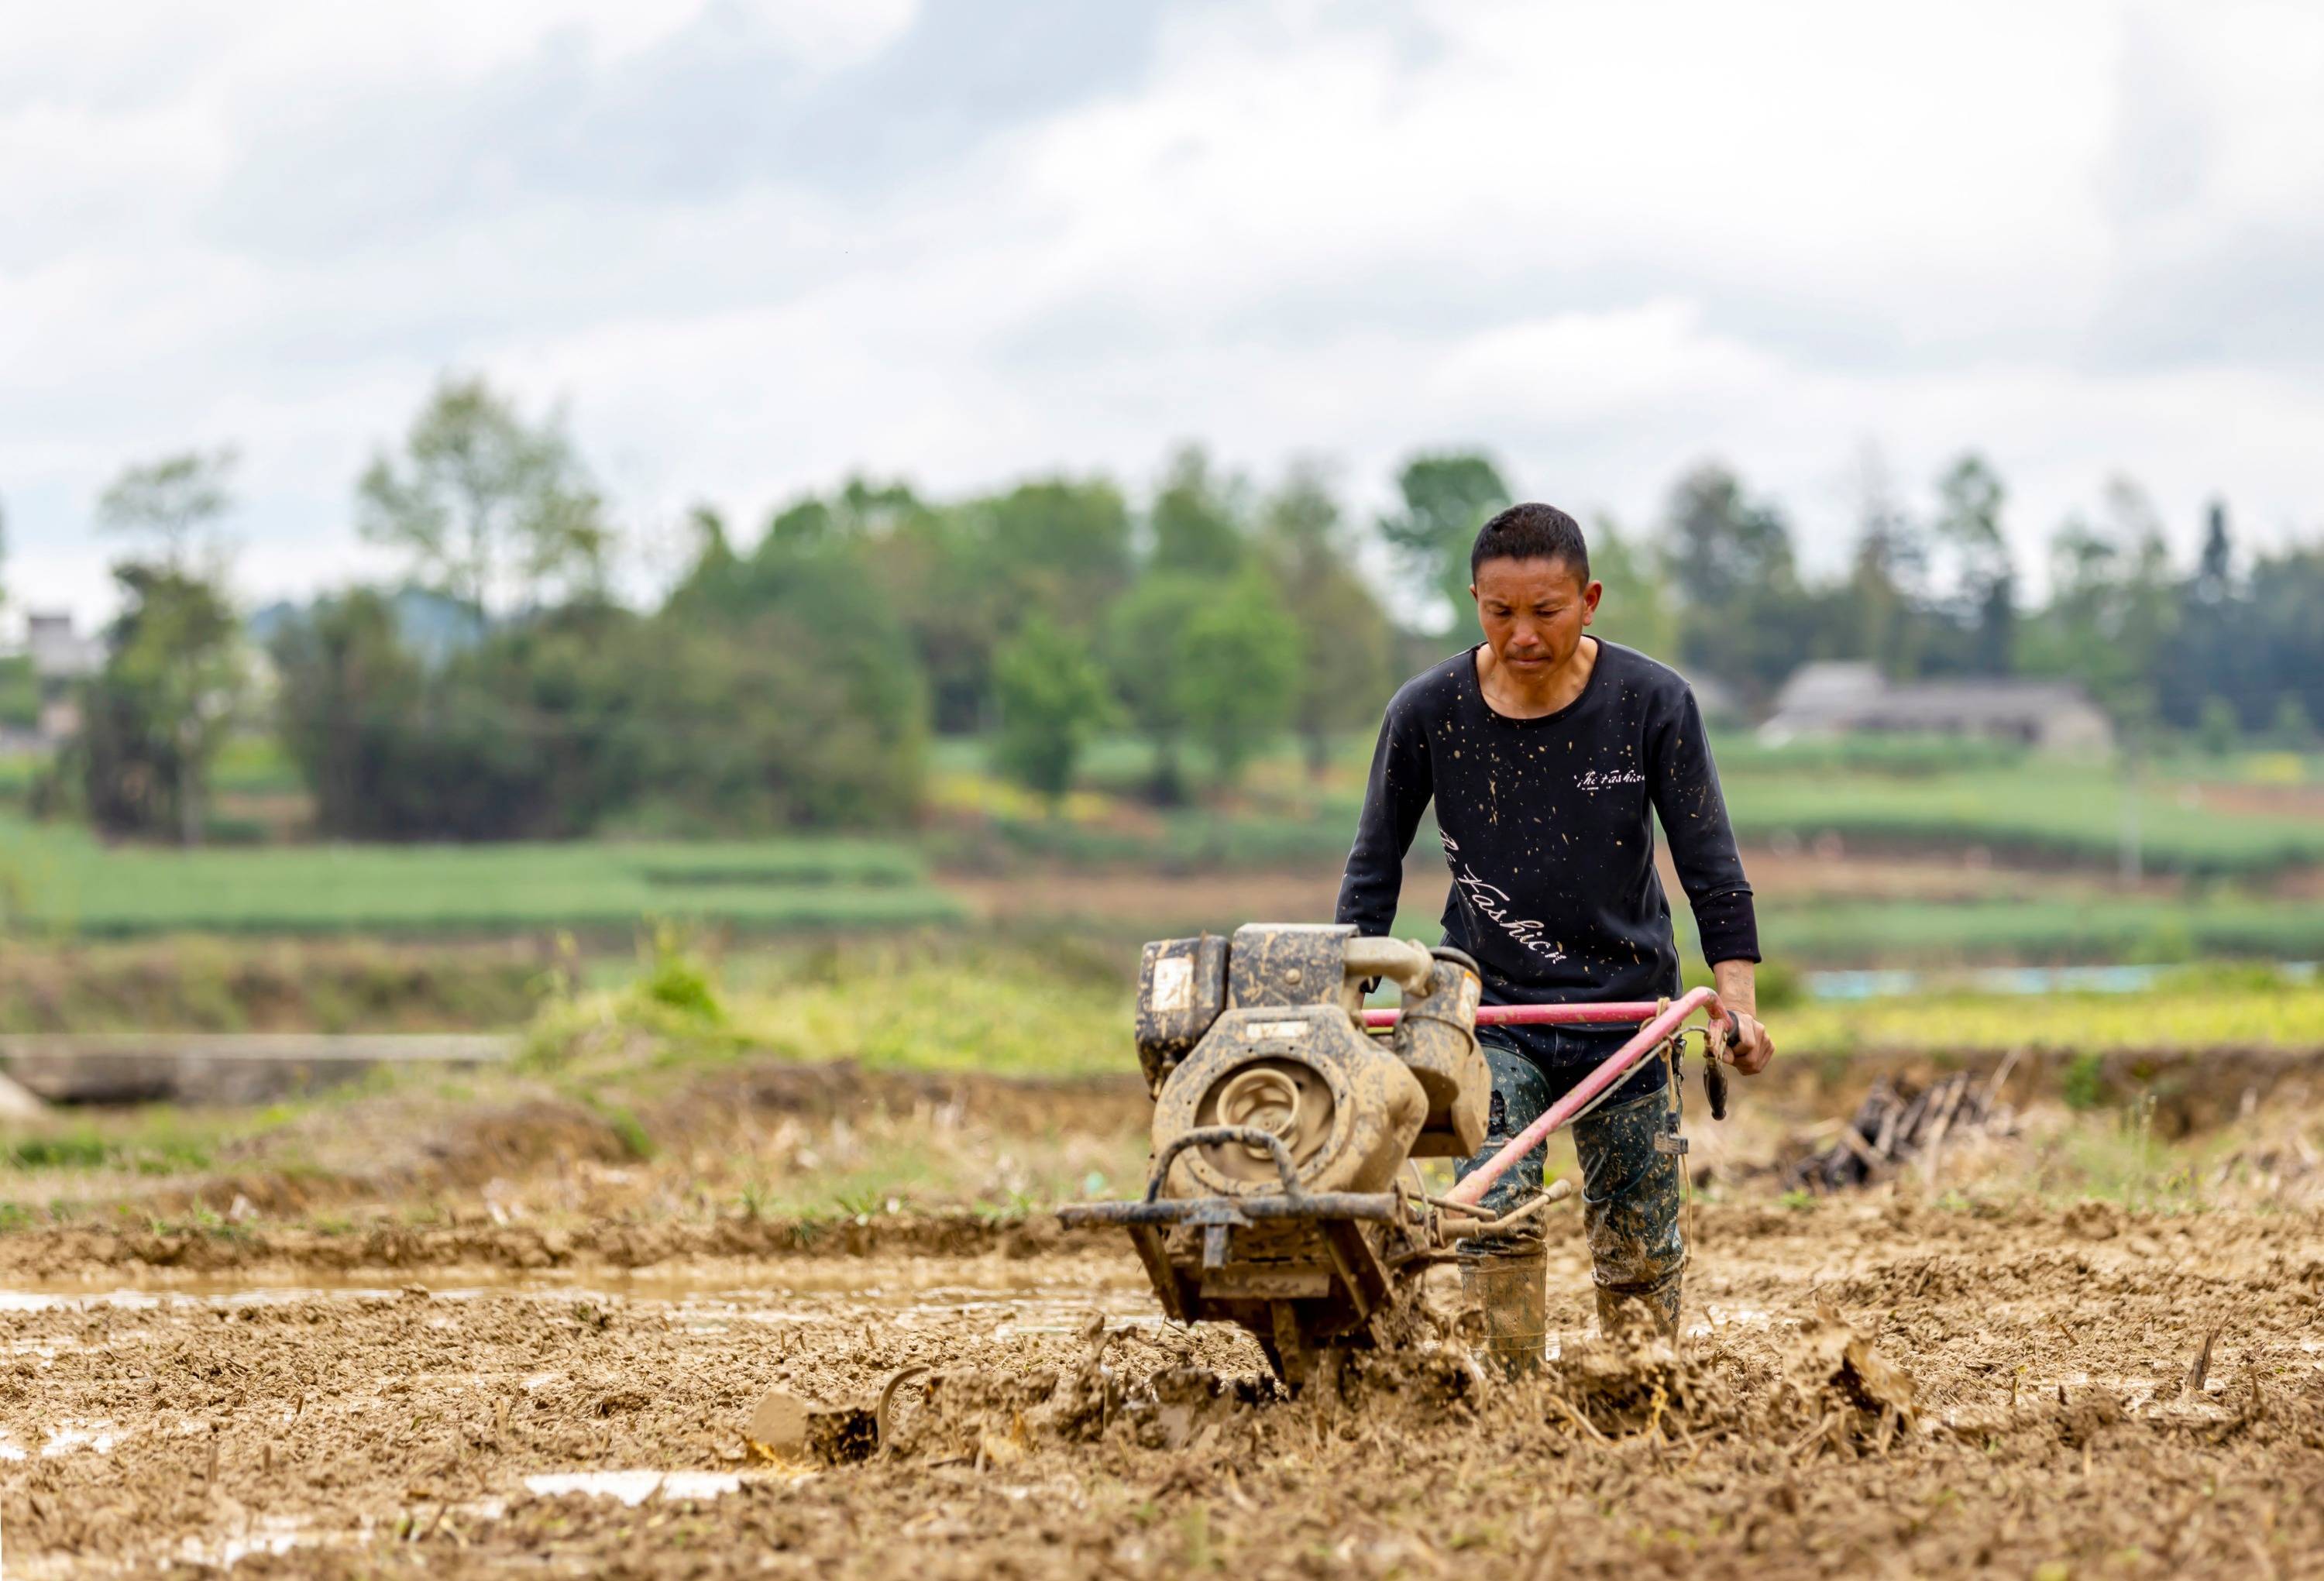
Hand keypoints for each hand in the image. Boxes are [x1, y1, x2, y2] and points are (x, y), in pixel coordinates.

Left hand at [1710, 958, 1773, 1074]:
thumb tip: (1713, 1052)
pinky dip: (1750, 1065)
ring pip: (1756, 1065)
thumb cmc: (1721, 1023)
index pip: (1747, 1046)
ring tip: (1736, 1054)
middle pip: (1751, 1059)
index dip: (1733, 1054)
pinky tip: (1744, 1056)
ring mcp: (1767, 1037)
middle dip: (1738, 1061)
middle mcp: (1759, 1028)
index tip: (1724, 1054)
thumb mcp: (1714, 1026)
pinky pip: (1760, 1065)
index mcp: (1745, 1021)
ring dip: (1743, 1064)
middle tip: (1729, 1054)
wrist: (1737, 1016)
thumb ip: (1714, 1038)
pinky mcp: (1771, 1045)